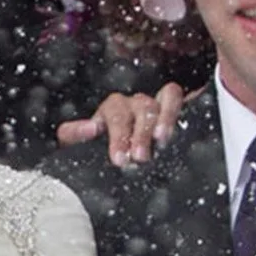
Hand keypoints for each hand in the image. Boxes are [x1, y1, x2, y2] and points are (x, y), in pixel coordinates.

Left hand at [57, 82, 186, 164]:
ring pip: (162, 100)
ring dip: (163, 119)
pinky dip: (176, 107)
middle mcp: (135, 103)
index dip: (118, 135)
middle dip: (140, 133)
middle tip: (140, 157)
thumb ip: (74, 135)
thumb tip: (89, 128)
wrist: (117, 158)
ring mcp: (155, 104)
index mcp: (112, 110)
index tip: (119, 159)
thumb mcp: (79, 144)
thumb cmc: (97, 150)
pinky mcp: (172, 108)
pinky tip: (181, 125)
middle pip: (141, 108)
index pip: (115, 113)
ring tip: (162, 141)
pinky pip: (175, 96)